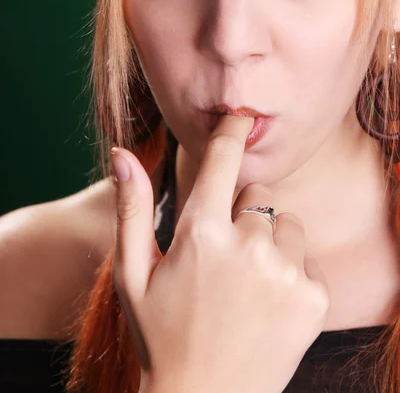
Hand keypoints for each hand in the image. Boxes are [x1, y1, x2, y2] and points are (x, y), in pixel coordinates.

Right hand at [110, 115, 329, 392]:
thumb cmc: (161, 334)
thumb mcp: (133, 273)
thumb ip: (132, 207)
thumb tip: (122, 153)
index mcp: (200, 234)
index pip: (223, 160)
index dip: (232, 132)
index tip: (240, 116)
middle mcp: (247, 246)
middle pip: (259, 196)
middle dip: (243, 214)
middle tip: (224, 257)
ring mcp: (285, 273)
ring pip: (287, 224)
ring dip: (271, 242)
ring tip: (247, 282)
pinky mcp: (314, 299)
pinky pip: (308, 259)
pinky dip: (292, 272)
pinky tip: (268, 302)